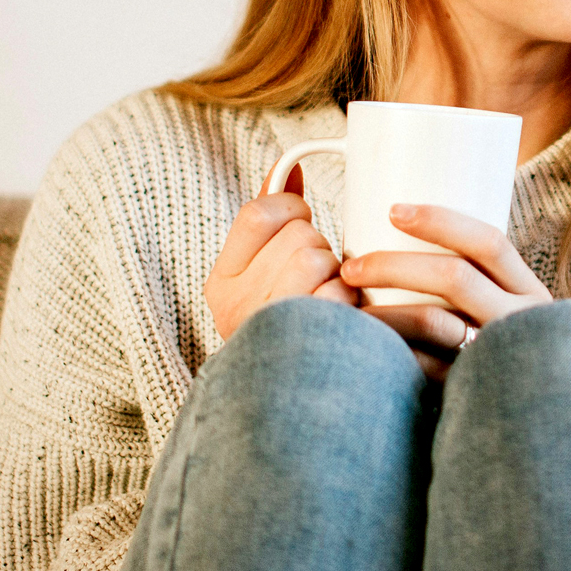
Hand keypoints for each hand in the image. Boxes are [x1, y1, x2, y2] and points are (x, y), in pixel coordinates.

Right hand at [205, 164, 357, 341]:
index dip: (292, 207)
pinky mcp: (306, 345)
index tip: (302, 221)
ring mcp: (269, 327)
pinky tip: (342, 319)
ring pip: (318, 259)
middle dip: (320, 248)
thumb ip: (271, 218)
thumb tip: (289, 167)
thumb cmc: (287, 325)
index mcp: (221, 283)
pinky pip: (339, 294)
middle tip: (318, 276)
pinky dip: (350, 302)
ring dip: (336, 274)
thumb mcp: (262, 272)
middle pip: (299, 236)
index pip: (258, 213)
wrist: (292, 404)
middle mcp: (236, 306)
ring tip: (330, 297)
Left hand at [339, 204, 552, 380]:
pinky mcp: (475, 391)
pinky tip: (364, 350)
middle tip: (350, 267)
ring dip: (383, 310)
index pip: (490, 243)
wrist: (534, 418)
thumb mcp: (507, 315)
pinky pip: (425, 368)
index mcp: (529, 292)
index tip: (394, 210)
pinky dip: (391, 353)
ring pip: (434, 321)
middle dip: (393, 265)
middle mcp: (521, 321)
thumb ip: (475, 290)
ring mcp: (499, 357)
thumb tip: (403, 244)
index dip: (441, 221)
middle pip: (455, 276)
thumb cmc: (504, 356)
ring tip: (347, 308)